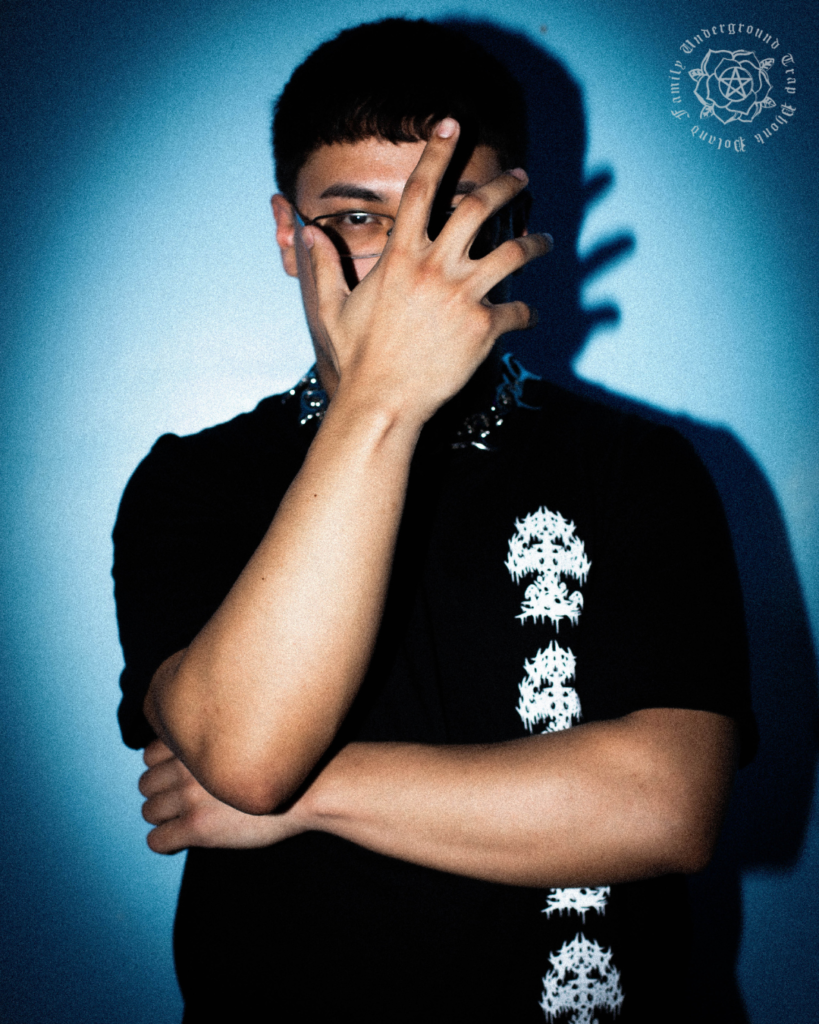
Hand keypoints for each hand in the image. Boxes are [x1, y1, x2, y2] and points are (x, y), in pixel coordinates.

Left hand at [139, 740, 307, 853]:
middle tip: (180, 803)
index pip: (150, 753)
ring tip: (182, 822)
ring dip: (162, 817)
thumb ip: (214, 742)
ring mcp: (191, 796)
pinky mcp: (198, 827)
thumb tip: (194, 753)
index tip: (177, 777)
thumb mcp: (244, 737)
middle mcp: (188, 765)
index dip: (161, 766)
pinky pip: (157, 840)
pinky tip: (181, 841)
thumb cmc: (286, 762)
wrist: (312, 787)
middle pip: (145, 783)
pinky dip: (165, 842)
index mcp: (199, 741)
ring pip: (148, 811)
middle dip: (160, 793)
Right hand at [304, 118, 550, 424]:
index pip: (419, 190)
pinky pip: (519, 310)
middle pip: (478, 208)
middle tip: (521, 177)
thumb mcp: (330, 309)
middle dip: (505, 186)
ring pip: (513, 251)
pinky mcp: (484, 328)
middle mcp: (434, 268)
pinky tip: (531, 314)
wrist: (382, 402)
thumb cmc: (356, 358)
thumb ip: (323, 268)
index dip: (437, 152)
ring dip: (535, 243)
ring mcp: (462, 296)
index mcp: (399, 257)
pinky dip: (529, 312)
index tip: (452, 123)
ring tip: (546, 241)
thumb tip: (306, 234)